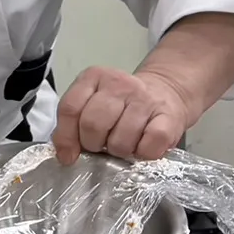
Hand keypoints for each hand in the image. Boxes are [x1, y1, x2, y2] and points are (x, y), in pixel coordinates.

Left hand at [53, 67, 189, 164]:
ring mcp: (144, 99)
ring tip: (123, 144)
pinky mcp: (169, 117)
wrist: (166, 91)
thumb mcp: (92, 102)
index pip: (70, 108)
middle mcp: (118, 84)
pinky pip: (148, 147)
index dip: (66, 137)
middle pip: (92, 124)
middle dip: (93, 144)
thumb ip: (73, 123)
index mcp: (93, 77)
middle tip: (101, 145)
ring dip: (119, 151)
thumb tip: (65, 154)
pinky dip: (142, 154)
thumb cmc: (122, 104)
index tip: (68, 156)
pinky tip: (142, 147)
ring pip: (119, 140)